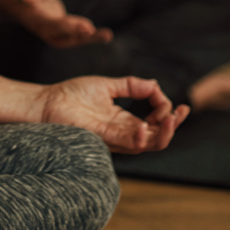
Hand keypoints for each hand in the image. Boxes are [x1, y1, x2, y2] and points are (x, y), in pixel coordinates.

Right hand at [0, 0, 112, 48]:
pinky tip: (105, 35)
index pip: (46, 23)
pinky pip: (74, 31)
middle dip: (75, 32)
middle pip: (59, 34)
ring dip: (87, 38)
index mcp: (29, 15)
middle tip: (90, 29)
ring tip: (107, 35)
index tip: (77, 25)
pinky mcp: (59, 24)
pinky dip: (88, 34)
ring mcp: (51, 26)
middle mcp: (41, 25)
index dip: (62, 25)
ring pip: (69, 37)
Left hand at [39, 75, 188, 153]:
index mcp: (124, 119)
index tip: (164, 95)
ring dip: (165, 133)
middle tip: (181, 111)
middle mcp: (123, 131)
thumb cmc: (71, 94)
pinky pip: (130, 143)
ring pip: (149, 144)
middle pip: (157, 136)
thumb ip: (132, 86)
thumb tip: (155, 85)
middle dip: (174, 125)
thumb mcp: (107, 85)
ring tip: (172, 118)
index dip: (166, 111)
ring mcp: (116, 137)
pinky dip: (142, 137)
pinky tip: (146, 127)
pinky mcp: (105, 139)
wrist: (47, 101)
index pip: (155, 122)